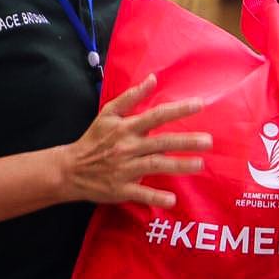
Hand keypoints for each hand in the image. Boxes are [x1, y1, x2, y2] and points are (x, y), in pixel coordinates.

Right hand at [60, 74, 210, 206]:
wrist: (70, 169)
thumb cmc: (93, 139)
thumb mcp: (108, 113)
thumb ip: (131, 96)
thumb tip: (153, 79)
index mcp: (126, 127)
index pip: (156, 115)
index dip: (178, 109)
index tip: (200, 104)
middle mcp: (127, 147)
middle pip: (160, 142)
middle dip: (185, 141)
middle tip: (208, 141)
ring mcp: (124, 169)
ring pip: (155, 165)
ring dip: (178, 166)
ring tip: (199, 164)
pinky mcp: (121, 189)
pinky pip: (141, 193)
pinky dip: (155, 197)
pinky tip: (172, 200)